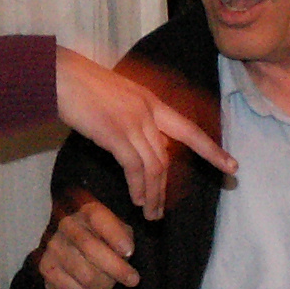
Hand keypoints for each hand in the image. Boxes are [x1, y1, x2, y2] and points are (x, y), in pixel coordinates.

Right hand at [35, 195, 138, 288]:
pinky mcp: (46, 268)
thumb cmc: (105, 242)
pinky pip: (73, 288)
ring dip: (104, 283)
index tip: (129, 252)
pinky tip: (91, 286)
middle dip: (116, 268)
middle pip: (90, 248)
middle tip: (133, 279)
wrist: (77, 252)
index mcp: (88, 212)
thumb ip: (124, 238)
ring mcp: (54, 246)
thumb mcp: (120, 234)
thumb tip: (124, 253)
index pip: (99, 218)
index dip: (115, 236)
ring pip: (85, 274)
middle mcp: (67, 225)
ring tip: (109, 282)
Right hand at [55, 48, 234, 220]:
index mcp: (151, 101)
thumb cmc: (80, 86)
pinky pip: (135, 167)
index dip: (211, 150)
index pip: (188, 130)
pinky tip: (137, 199)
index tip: (232, 166)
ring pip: (155, 166)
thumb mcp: (117, 98)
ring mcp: (133, 121)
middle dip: (168, 188)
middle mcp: (148, 111)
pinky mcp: (115, 132)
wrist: (58, 73)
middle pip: (168, 157)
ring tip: (149, 214)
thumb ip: (134, 118)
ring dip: (153, 195)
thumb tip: (143, 143)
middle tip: (163, 213)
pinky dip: (139, 187)